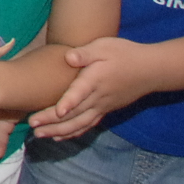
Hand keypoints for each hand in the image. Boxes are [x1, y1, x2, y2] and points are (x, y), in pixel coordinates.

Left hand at [32, 37, 157, 139]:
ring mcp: (103, 106)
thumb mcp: (104, 46)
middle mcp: (98, 97)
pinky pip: (88, 125)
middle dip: (53, 121)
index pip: (80, 93)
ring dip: (60, 130)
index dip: (68, 103)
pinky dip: (74, 132)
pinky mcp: (106, 110)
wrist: (151, 70)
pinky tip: (60, 137)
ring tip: (40, 135)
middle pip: (75, 113)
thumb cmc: (125, 54)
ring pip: (80, 123)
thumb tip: (69, 57)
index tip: (57, 112)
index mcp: (95, 80)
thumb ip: (85, 53)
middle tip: (32, 126)